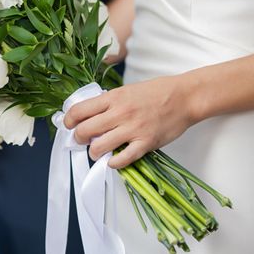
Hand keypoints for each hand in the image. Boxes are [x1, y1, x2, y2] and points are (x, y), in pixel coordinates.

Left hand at [63, 75, 196, 168]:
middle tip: (82, 140)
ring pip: (99, 147)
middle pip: (84, 130)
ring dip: (94, 152)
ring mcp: (133, 129)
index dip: (68, 120)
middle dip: (79, 138)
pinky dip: (114, 163)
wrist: (185, 97)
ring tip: (97, 151)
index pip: (79, 110)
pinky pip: (123, 159)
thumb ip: (109, 102)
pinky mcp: (146, 143)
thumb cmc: (157, 92)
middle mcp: (120, 113)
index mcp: (113, 98)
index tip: (68, 125)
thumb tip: (90, 115)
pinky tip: (113, 160)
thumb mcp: (127, 90)